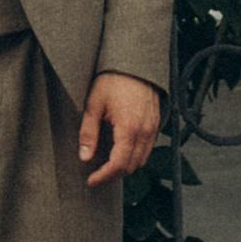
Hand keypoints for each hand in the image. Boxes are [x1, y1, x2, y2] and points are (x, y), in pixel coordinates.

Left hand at [77, 70, 159, 185]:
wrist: (135, 61)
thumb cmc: (114, 78)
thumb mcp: (94, 104)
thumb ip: (88, 132)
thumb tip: (84, 156)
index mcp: (129, 128)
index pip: (119, 165)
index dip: (104, 176)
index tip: (91, 180)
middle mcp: (145, 132)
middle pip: (132, 166)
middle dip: (114, 175)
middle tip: (97, 176)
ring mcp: (153, 128)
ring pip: (142, 160)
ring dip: (125, 167)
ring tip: (108, 166)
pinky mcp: (156, 124)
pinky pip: (148, 148)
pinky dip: (135, 156)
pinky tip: (121, 151)